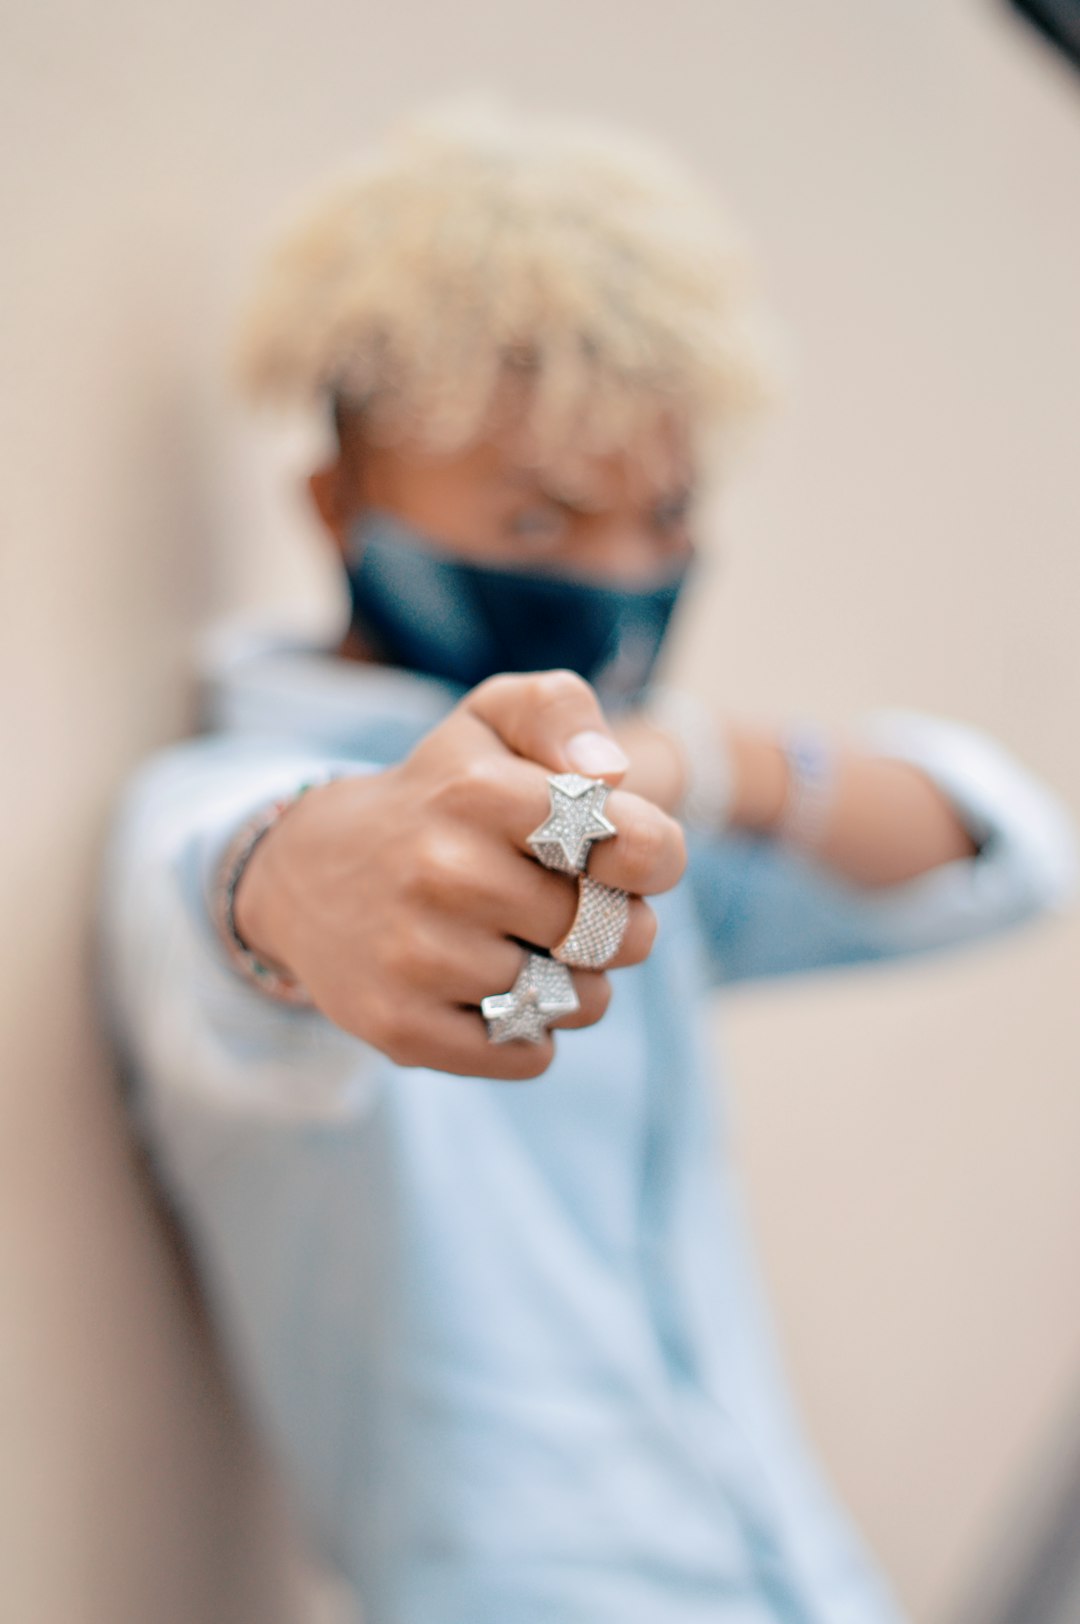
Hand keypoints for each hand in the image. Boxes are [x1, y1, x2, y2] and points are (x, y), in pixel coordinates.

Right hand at [233, 670, 686, 1079]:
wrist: (307, 873)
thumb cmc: (437, 795)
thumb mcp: (489, 722)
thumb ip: (559, 712)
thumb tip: (611, 773)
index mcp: (477, 789)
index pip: (633, 844)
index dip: (655, 858)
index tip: (628, 857)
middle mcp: (443, 870)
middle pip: (615, 933)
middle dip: (618, 925)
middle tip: (578, 907)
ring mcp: (417, 956)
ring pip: (580, 1001)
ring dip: (579, 983)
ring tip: (534, 948)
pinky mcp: (401, 1027)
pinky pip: (530, 1056)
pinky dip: (534, 1033)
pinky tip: (498, 991)